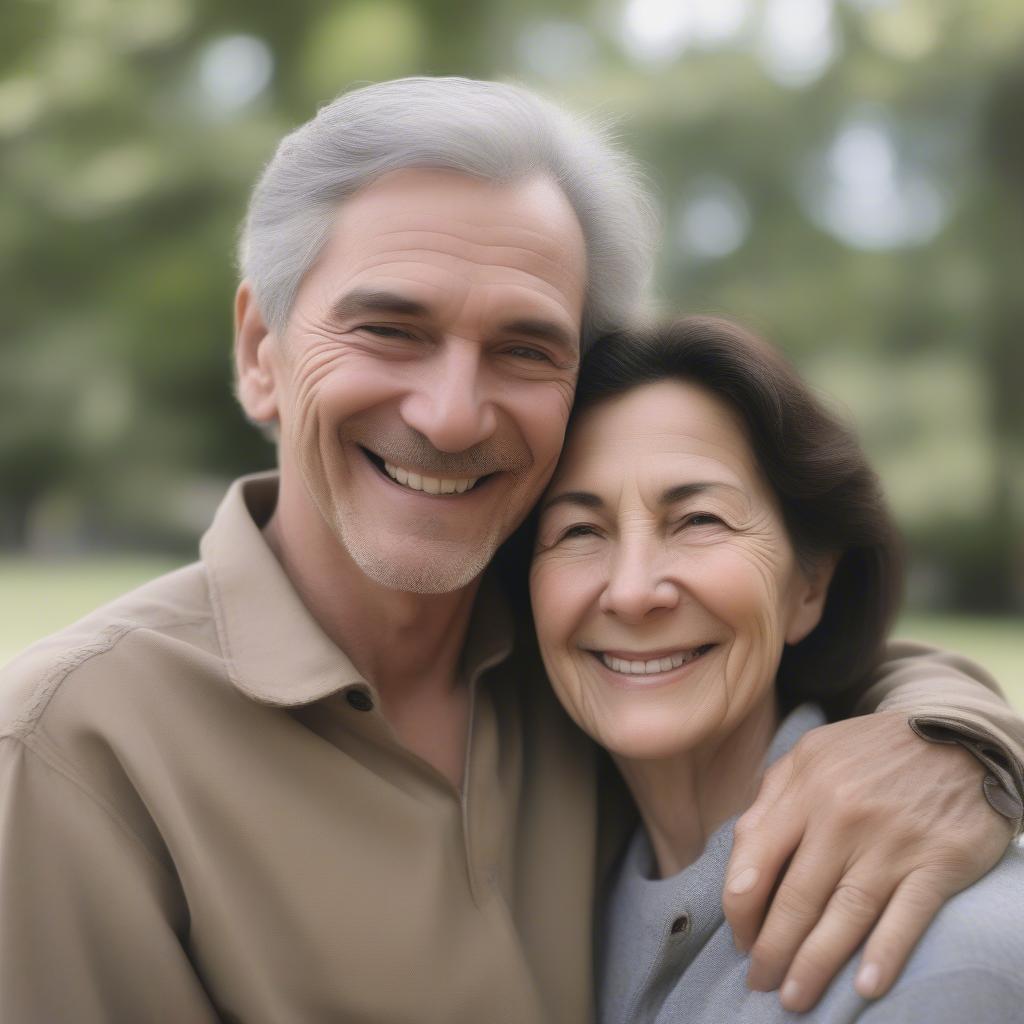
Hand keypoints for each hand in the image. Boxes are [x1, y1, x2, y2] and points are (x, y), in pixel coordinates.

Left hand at [723, 710, 1013, 1012]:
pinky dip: (885, 955)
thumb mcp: (811, 755)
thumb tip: (741, 853)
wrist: (957, 736)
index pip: (755, 858)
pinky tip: (865, 986)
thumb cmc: (870, 753)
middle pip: (797, 896)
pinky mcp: (938, 861)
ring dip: (815, 963)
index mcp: (804, 787)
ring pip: (844, 914)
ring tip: (794, 997)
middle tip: (759, 982)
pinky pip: (907, 916)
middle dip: (772, 947)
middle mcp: (842, 815)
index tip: (740, 939)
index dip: (741, 907)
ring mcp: (891, 840)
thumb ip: (772, 798)